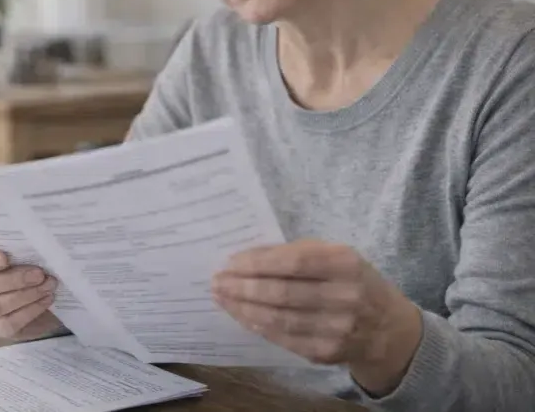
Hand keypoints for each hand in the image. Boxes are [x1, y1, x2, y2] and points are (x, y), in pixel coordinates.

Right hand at [0, 245, 60, 339]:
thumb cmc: (35, 264)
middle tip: (40, 274)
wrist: (49, 292)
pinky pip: (7, 324)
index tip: (5, 258)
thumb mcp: (30, 251)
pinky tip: (46, 300)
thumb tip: (34, 234)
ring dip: (26, 295)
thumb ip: (25, 244)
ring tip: (48, 286)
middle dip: (13, 280)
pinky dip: (30, 311)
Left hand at [211, 239, 422, 395]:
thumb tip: (245, 257)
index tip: (230, 262)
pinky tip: (241, 315)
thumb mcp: (333, 255)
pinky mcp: (326, 351)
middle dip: (242, 287)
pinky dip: (257, 325)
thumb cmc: (350, 280)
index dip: (257, 263)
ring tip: (222, 297)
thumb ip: (294, 253)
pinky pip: (283, 338)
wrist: (387, 326)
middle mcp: (344, 296)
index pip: (292, 262)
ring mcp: (337, 328)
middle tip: (217, 281)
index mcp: (345, 263)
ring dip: (243, 308)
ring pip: (278, 319)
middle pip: (282, 293)